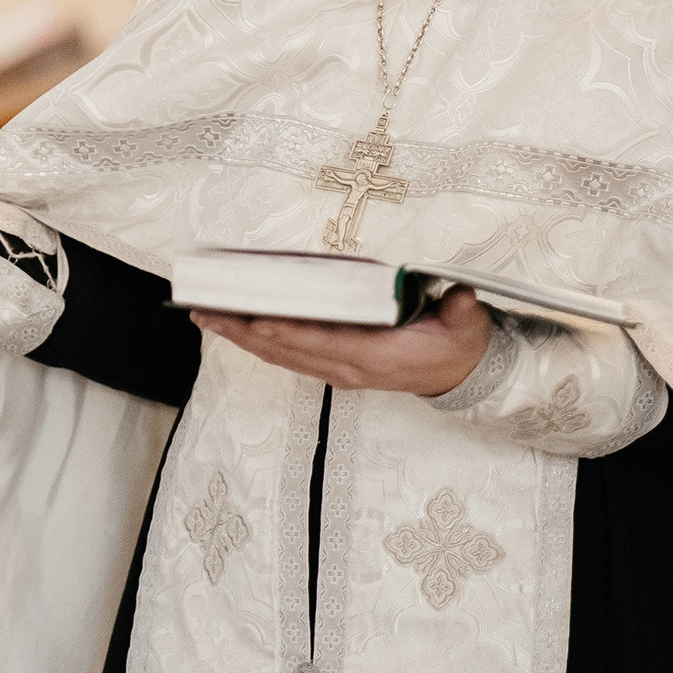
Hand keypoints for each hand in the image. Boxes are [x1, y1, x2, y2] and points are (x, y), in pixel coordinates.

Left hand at [192, 287, 492, 396]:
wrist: (461, 375)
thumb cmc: (456, 344)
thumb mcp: (466, 326)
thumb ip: (462, 311)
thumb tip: (461, 296)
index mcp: (377, 356)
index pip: (322, 343)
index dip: (287, 333)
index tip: (254, 320)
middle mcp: (350, 367)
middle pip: (287, 351)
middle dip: (244, 332)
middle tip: (206, 312)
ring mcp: (340, 370)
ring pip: (281, 356)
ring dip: (243, 338)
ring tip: (208, 317)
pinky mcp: (335, 367)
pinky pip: (289, 357)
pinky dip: (261, 343)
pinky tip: (239, 328)